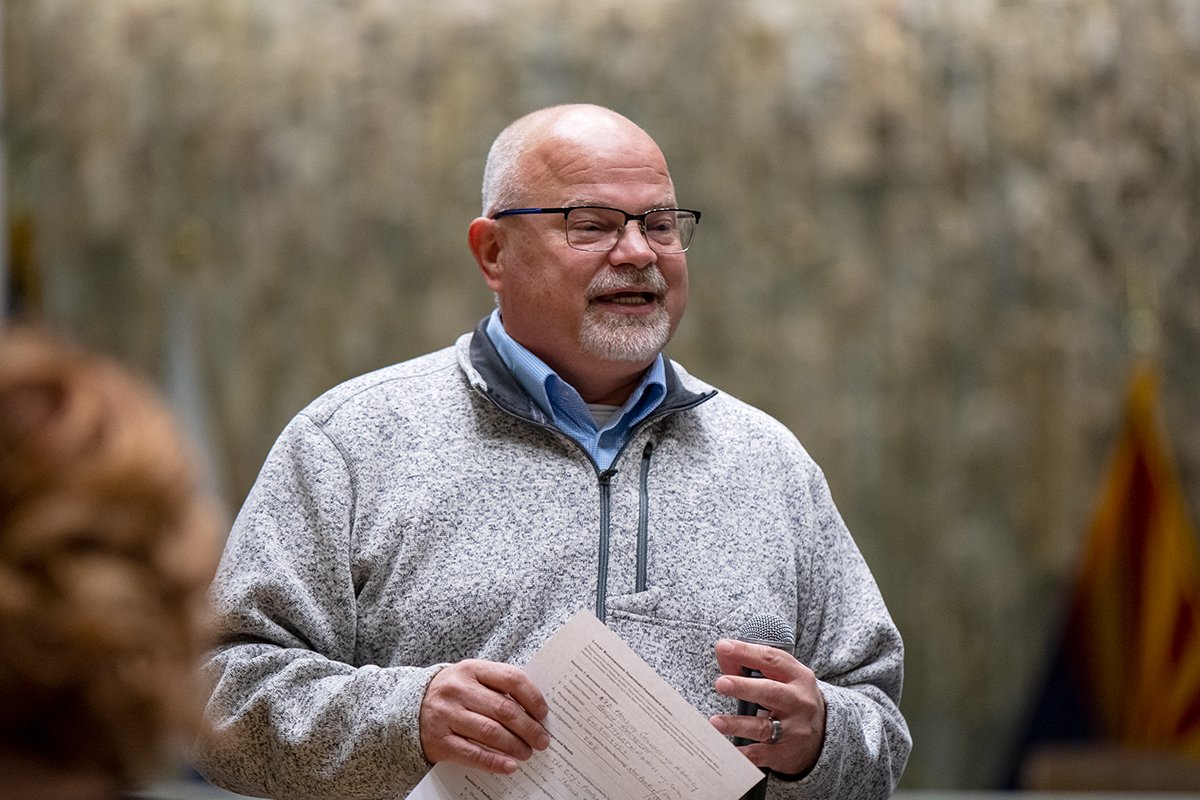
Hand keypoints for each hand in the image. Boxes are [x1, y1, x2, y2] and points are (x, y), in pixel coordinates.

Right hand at [419, 659, 550, 774]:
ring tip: (527, 752)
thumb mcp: (471, 678)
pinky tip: (510, 765)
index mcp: (471, 669)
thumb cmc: (452, 693)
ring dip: (515, 745)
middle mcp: (458, 690)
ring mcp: (447, 715)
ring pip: (490, 732)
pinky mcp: (439, 741)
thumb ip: (498, 686)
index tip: (544, 713)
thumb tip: (534, 709)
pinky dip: (495, 762)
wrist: (408, 707)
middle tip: (542, 739)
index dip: (533, 697)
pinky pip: (473, 754)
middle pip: (503, 709)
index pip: (511, 678)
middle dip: (528, 727)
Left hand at [708, 638, 825, 775]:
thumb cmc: (793, 698)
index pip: (771, 659)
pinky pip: (761, 754)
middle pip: (770, 692)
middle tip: (721, 683)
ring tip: (716, 722)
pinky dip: (743, 753)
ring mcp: (794, 729)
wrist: (822, 736)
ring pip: (763, 726)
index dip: (746, 652)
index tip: (724, 647)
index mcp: (797, 676)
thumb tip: (724, 654)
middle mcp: (798, 702)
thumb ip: (755, 665)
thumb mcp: (783, 678)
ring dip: (738, 724)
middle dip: (743, 687)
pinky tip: (728, 751)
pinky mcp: (785, 753)